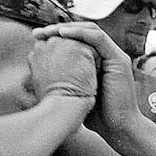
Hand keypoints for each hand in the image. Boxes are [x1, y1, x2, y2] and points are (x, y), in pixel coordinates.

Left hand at [33, 22, 139, 146]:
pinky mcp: (119, 60)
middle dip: (59, 29)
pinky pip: (99, 39)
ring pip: (91, 30)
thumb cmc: (97, 115)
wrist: (117, 127)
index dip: (57, 35)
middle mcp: (108, 57)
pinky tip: (64, 34)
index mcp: (99, 63)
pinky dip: (80, 34)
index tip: (37, 37)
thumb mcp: (75, 90)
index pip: (79, 39)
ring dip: (68, 28)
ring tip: (50, 31)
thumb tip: (41, 68)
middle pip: (84, 31)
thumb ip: (65, 76)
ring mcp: (115, 57)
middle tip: (40, 32)